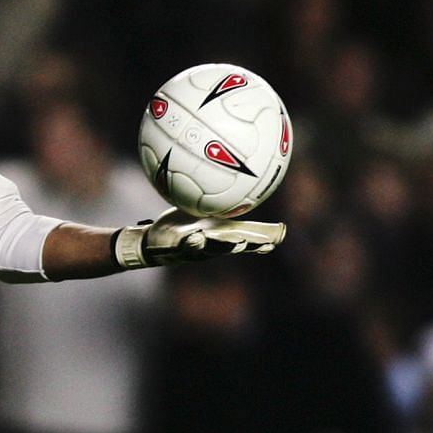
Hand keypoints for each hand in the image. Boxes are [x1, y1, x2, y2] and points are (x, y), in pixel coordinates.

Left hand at [114, 207, 285, 267]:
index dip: (263, 239)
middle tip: (268, 242)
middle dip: (252, 246)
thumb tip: (225, 182)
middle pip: (236, 247)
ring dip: (227, 247)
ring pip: (215, 250)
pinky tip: (198, 237)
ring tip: (240, 243)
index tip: (281, 236)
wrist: (150, 242)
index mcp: (219, 237)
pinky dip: (194, 242)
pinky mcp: (177, 249)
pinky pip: (187, 246)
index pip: (246, 238)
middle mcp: (211, 246)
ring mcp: (195, 250)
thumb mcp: (197, 215)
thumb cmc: (178, 227)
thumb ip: (212, 205)